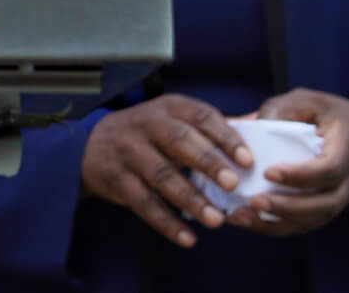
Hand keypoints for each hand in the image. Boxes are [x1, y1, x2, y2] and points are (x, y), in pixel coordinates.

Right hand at [80, 95, 254, 247]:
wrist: (89, 146)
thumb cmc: (147, 134)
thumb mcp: (172, 119)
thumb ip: (211, 128)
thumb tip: (258, 128)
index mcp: (168, 108)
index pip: (200, 116)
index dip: (225, 136)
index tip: (247, 160)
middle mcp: (146, 125)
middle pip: (179, 142)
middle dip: (208, 162)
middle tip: (233, 184)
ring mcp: (129, 152)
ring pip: (162, 175)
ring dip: (191, 199)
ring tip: (217, 220)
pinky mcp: (117, 180)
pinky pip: (143, 203)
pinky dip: (167, 223)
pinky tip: (188, 239)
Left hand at [233, 90, 348, 236]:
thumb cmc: (334, 116)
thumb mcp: (311, 101)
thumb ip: (282, 109)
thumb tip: (247, 124)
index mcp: (347, 148)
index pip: (329, 170)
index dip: (301, 175)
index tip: (268, 171)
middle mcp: (348, 180)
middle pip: (324, 205)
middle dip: (287, 207)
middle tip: (253, 201)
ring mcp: (340, 198)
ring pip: (314, 220)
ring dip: (277, 223)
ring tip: (243, 216)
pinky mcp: (327, 207)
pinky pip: (307, 224)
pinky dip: (278, 226)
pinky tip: (250, 221)